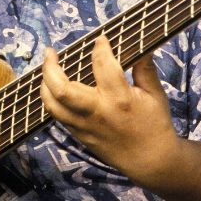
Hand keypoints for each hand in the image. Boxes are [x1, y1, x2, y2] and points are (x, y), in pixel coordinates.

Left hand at [40, 35, 179, 185]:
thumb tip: (141, 45)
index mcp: (119, 98)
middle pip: (62, 88)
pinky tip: (52, 87)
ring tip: (47, 68)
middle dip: (50, 67)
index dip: (99, 48)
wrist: (150, 160)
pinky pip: (57, 115)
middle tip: (50, 52)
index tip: (100, 40)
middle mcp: (97, 111)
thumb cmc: (154, 124)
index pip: (102, 65)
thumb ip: (144, 69)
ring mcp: (84, 125)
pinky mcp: (78, 134)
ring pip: (52, 104)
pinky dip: (51, 99)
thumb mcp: (155, 95)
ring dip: (44, 83)